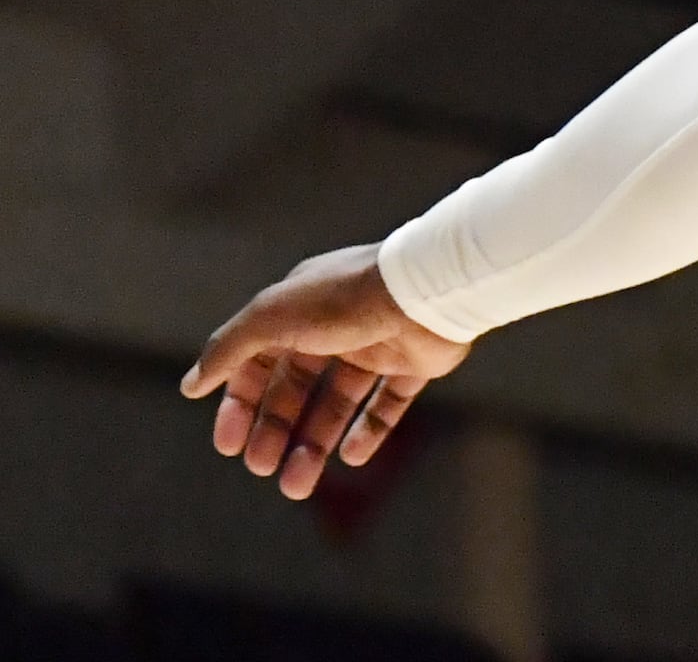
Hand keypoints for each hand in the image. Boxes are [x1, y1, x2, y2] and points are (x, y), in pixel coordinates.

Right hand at [183, 243, 465, 498]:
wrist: (428, 290)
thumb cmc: (345, 299)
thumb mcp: (271, 317)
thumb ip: (228, 349)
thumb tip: (191, 385)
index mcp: (299, 309)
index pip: (257, 363)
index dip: (240, 404)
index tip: (228, 445)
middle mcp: (336, 326)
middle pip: (295, 389)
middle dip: (275, 431)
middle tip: (261, 467)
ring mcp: (378, 344)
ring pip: (337, 403)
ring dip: (315, 443)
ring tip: (296, 485)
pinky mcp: (416, 362)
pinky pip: (387, 404)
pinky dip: (369, 431)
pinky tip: (351, 457)